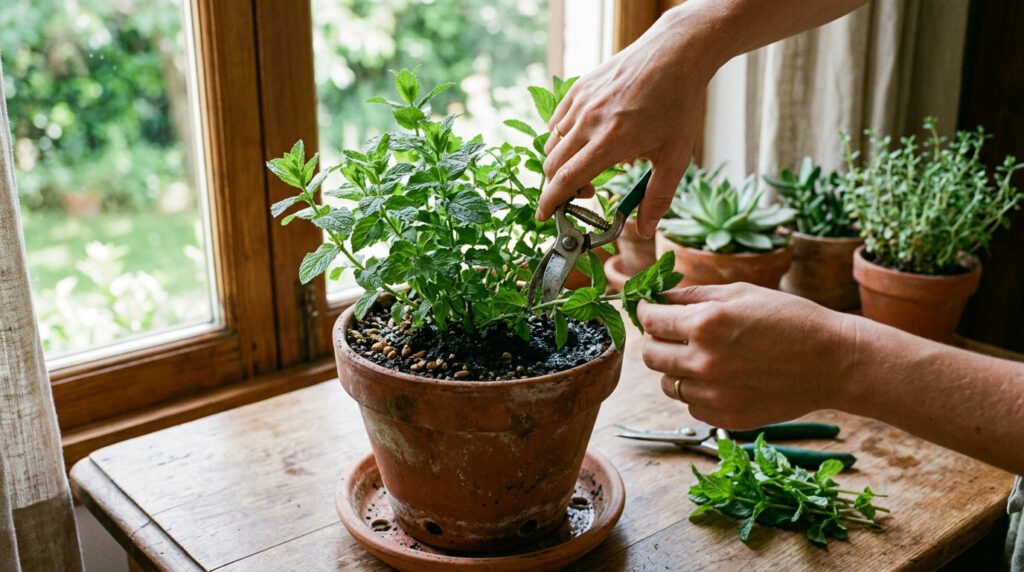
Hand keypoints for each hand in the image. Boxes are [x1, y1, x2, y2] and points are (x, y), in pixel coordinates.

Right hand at [538, 8, 717, 237]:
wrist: (675, 55)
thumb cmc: (678, 106)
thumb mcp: (675, 157)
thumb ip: (657, 198)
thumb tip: (645, 231)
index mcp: (611, 142)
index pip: (566, 180)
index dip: (550, 203)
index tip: (544, 217)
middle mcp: (589, 121)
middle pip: (553, 166)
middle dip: (559, 187)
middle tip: (585, 193)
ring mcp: (581, 102)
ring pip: (552, 144)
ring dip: (562, 163)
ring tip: (590, 164)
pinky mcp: (579, 87)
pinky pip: (557, 121)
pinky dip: (563, 138)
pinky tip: (585, 139)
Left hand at [637, 283, 854, 429]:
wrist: (833, 362)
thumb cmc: (790, 319)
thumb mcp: (740, 292)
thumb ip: (692, 295)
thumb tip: (656, 297)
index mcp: (705, 324)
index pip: (650, 321)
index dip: (646, 313)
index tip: (651, 311)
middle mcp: (703, 361)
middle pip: (650, 355)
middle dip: (657, 341)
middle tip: (674, 334)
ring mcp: (713, 394)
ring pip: (667, 383)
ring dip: (676, 369)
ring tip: (705, 357)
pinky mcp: (725, 417)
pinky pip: (691, 405)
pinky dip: (698, 392)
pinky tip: (724, 378)